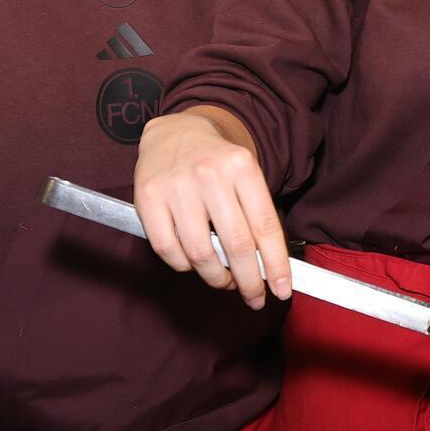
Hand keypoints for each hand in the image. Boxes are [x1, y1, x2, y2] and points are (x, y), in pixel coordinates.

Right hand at [133, 109, 289, 307]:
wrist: (174, 133)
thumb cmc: (216, 164)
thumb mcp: (245, 177)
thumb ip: (257, 218)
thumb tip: (269, 270)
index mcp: (241, 166)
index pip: (265, 226)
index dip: (276, 264)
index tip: (282, 289)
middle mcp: (209, 173)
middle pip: (236, 245)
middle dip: (249, 281)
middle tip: (255, 297)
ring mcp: (176, 186)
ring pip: (200, 253)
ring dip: (216, 277)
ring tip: (224, 280)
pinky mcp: (147, 198)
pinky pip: (168, 250)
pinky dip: (184, 266)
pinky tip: (193, 263)